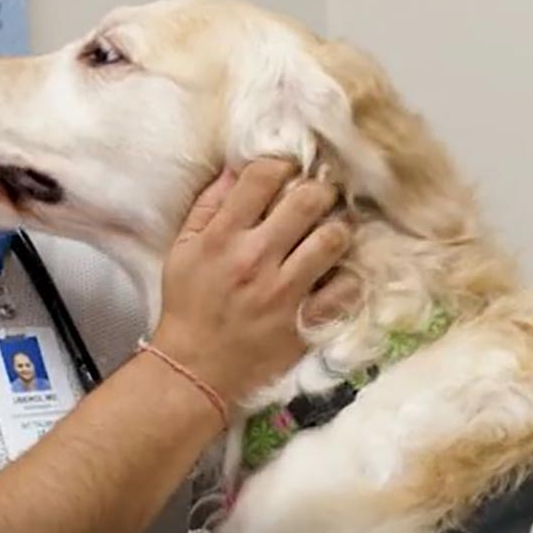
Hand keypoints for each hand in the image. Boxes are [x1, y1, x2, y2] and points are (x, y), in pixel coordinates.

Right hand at [150, 159, 351, 411]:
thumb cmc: (189, 305)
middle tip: (319, 197)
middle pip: (309, 198)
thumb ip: (209, 205)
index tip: (288, 171)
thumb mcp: (184, 249)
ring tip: (332, 230)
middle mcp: (256, 258)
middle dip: (320, 189)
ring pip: (334, 238)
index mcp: (222, 236)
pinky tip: (337, 273)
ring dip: (338, 228)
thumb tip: (238, 167)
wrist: (196, 369)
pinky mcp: (305, 322)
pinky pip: (347, 287)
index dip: (283, 163)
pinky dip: (348, 276)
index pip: (264, 175)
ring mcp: (285, 291)